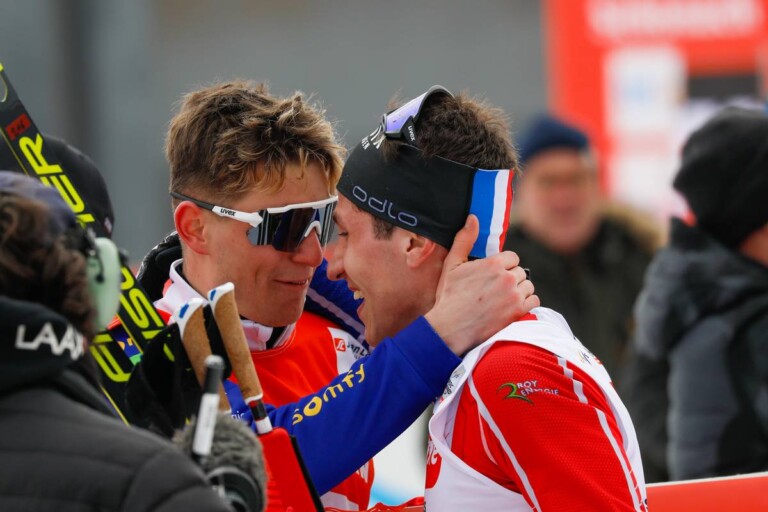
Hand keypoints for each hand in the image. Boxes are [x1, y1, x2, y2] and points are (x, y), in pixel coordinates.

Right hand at [424, 215, 538, 355]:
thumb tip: (473, 217)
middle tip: (495, 290)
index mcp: (494, 264)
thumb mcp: (452, 265)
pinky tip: (511, 307)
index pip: (512, 258)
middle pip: (520, 272)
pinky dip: (526, 303)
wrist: (450, 327)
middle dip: (510, 279)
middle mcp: (507, 278)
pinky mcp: (518, 312)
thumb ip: (465, 239)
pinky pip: (534, 301)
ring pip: (528, 286)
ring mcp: (514, 296)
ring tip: (502, 299)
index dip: (503, 266)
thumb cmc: (450, 296)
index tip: (493, 276)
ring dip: (519, 291)